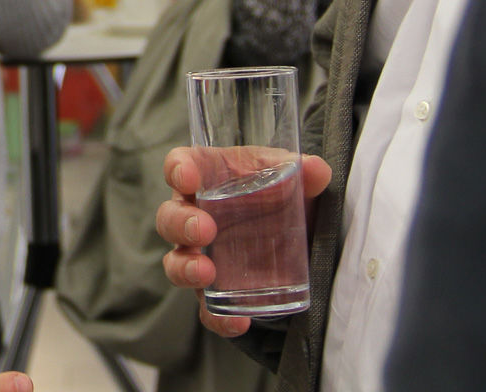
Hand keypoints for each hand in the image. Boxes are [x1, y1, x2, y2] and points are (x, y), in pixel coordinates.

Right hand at [156, 146, 331, 337]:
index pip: (181, 165)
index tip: (188, 178)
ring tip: (206, 273)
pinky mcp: (216, 292)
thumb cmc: (280, 194)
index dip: (178, 169)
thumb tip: (316, 170)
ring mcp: (202, 256)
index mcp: (210, 178)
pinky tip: (238, 321)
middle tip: (204, 231)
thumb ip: (307, 173)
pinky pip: (208, 308)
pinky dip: (218, 317)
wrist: (296, 236)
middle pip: (170, 217)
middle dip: (180, 223)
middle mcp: (196, 215)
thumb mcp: (295, 181)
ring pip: (175, 262)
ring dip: (185, 268)